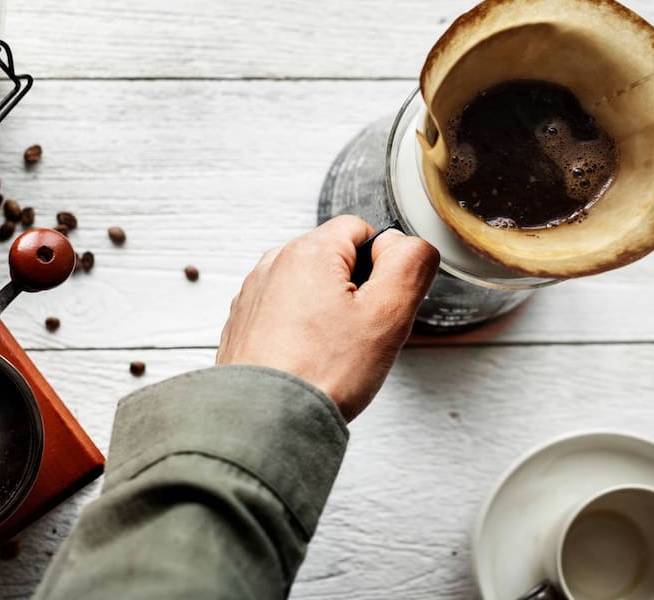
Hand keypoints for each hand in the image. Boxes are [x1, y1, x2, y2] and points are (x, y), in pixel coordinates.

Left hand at [216, 216, 439, 420]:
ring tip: (332, 353)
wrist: (263, 424)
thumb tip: (408, 244)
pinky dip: (299, 332)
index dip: (383, 265)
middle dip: (355, 290)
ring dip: (327, 313)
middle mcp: (274, 264)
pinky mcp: (243, 325)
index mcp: (308, 251)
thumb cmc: (321, 374)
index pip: (361, 229)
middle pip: (334, 259)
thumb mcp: (388, 314)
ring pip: (309, 288)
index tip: (379, 305)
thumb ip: (410, 264)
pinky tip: (307, 362)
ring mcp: (253, 295)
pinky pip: (284, 314)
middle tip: (360, 335)